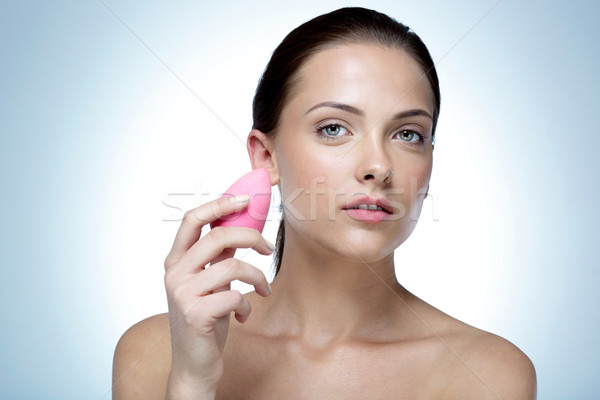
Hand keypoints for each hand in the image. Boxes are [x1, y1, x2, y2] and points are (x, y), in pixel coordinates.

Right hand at [163, 195, 272, 397]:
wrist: (194, 365)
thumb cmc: (206, 320)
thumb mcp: (210, 282)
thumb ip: (219, 255)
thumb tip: (239, 224)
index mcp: (176, 261)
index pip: (192, 219)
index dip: (219, 204)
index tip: (245, 199)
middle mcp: (174, 274)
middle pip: (218, 237)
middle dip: (252, 237)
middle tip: (268, 248)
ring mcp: (182, 294)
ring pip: (233, 266)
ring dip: (258, 277)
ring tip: (263, 289)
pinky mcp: (195, 314)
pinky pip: (235, 295)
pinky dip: (248, 304)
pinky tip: (244, 314)